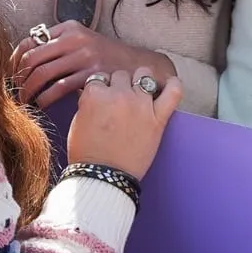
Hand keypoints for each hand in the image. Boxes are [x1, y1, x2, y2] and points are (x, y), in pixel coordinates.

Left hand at [10, 21, 176, 107]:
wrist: (138, 66)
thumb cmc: (105, 58)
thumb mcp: (83, 42)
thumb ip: (57, 45)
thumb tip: (22, 59)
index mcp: (69, 29)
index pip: (29, 41)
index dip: (14, 61)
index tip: (8, 76)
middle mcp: (75, 39)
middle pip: (32, 58)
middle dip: (17, 78)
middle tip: (13, 92)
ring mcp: (84, 57)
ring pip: (41, 74)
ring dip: (27, 91)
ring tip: (24, 101)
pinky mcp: (91, 75)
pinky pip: (57, 89)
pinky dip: (44, 99)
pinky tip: (41, 105)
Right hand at [66, 65, 183, 180]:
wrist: (103, 178)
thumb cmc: (87, 155)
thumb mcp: (77, 122)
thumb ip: (88, 102)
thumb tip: (96, 91)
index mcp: (95, 95)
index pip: (100, 78)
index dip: (102, 88)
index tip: (103, 97)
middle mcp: (118, 95)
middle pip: (121, 75)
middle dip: (119, 85)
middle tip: (118, 101)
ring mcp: (140, 105)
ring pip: (144, 75)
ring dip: (140, 82)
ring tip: (138, 94)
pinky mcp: (158, 118)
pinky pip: (173, 92)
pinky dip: (174, 85)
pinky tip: (171, 83)